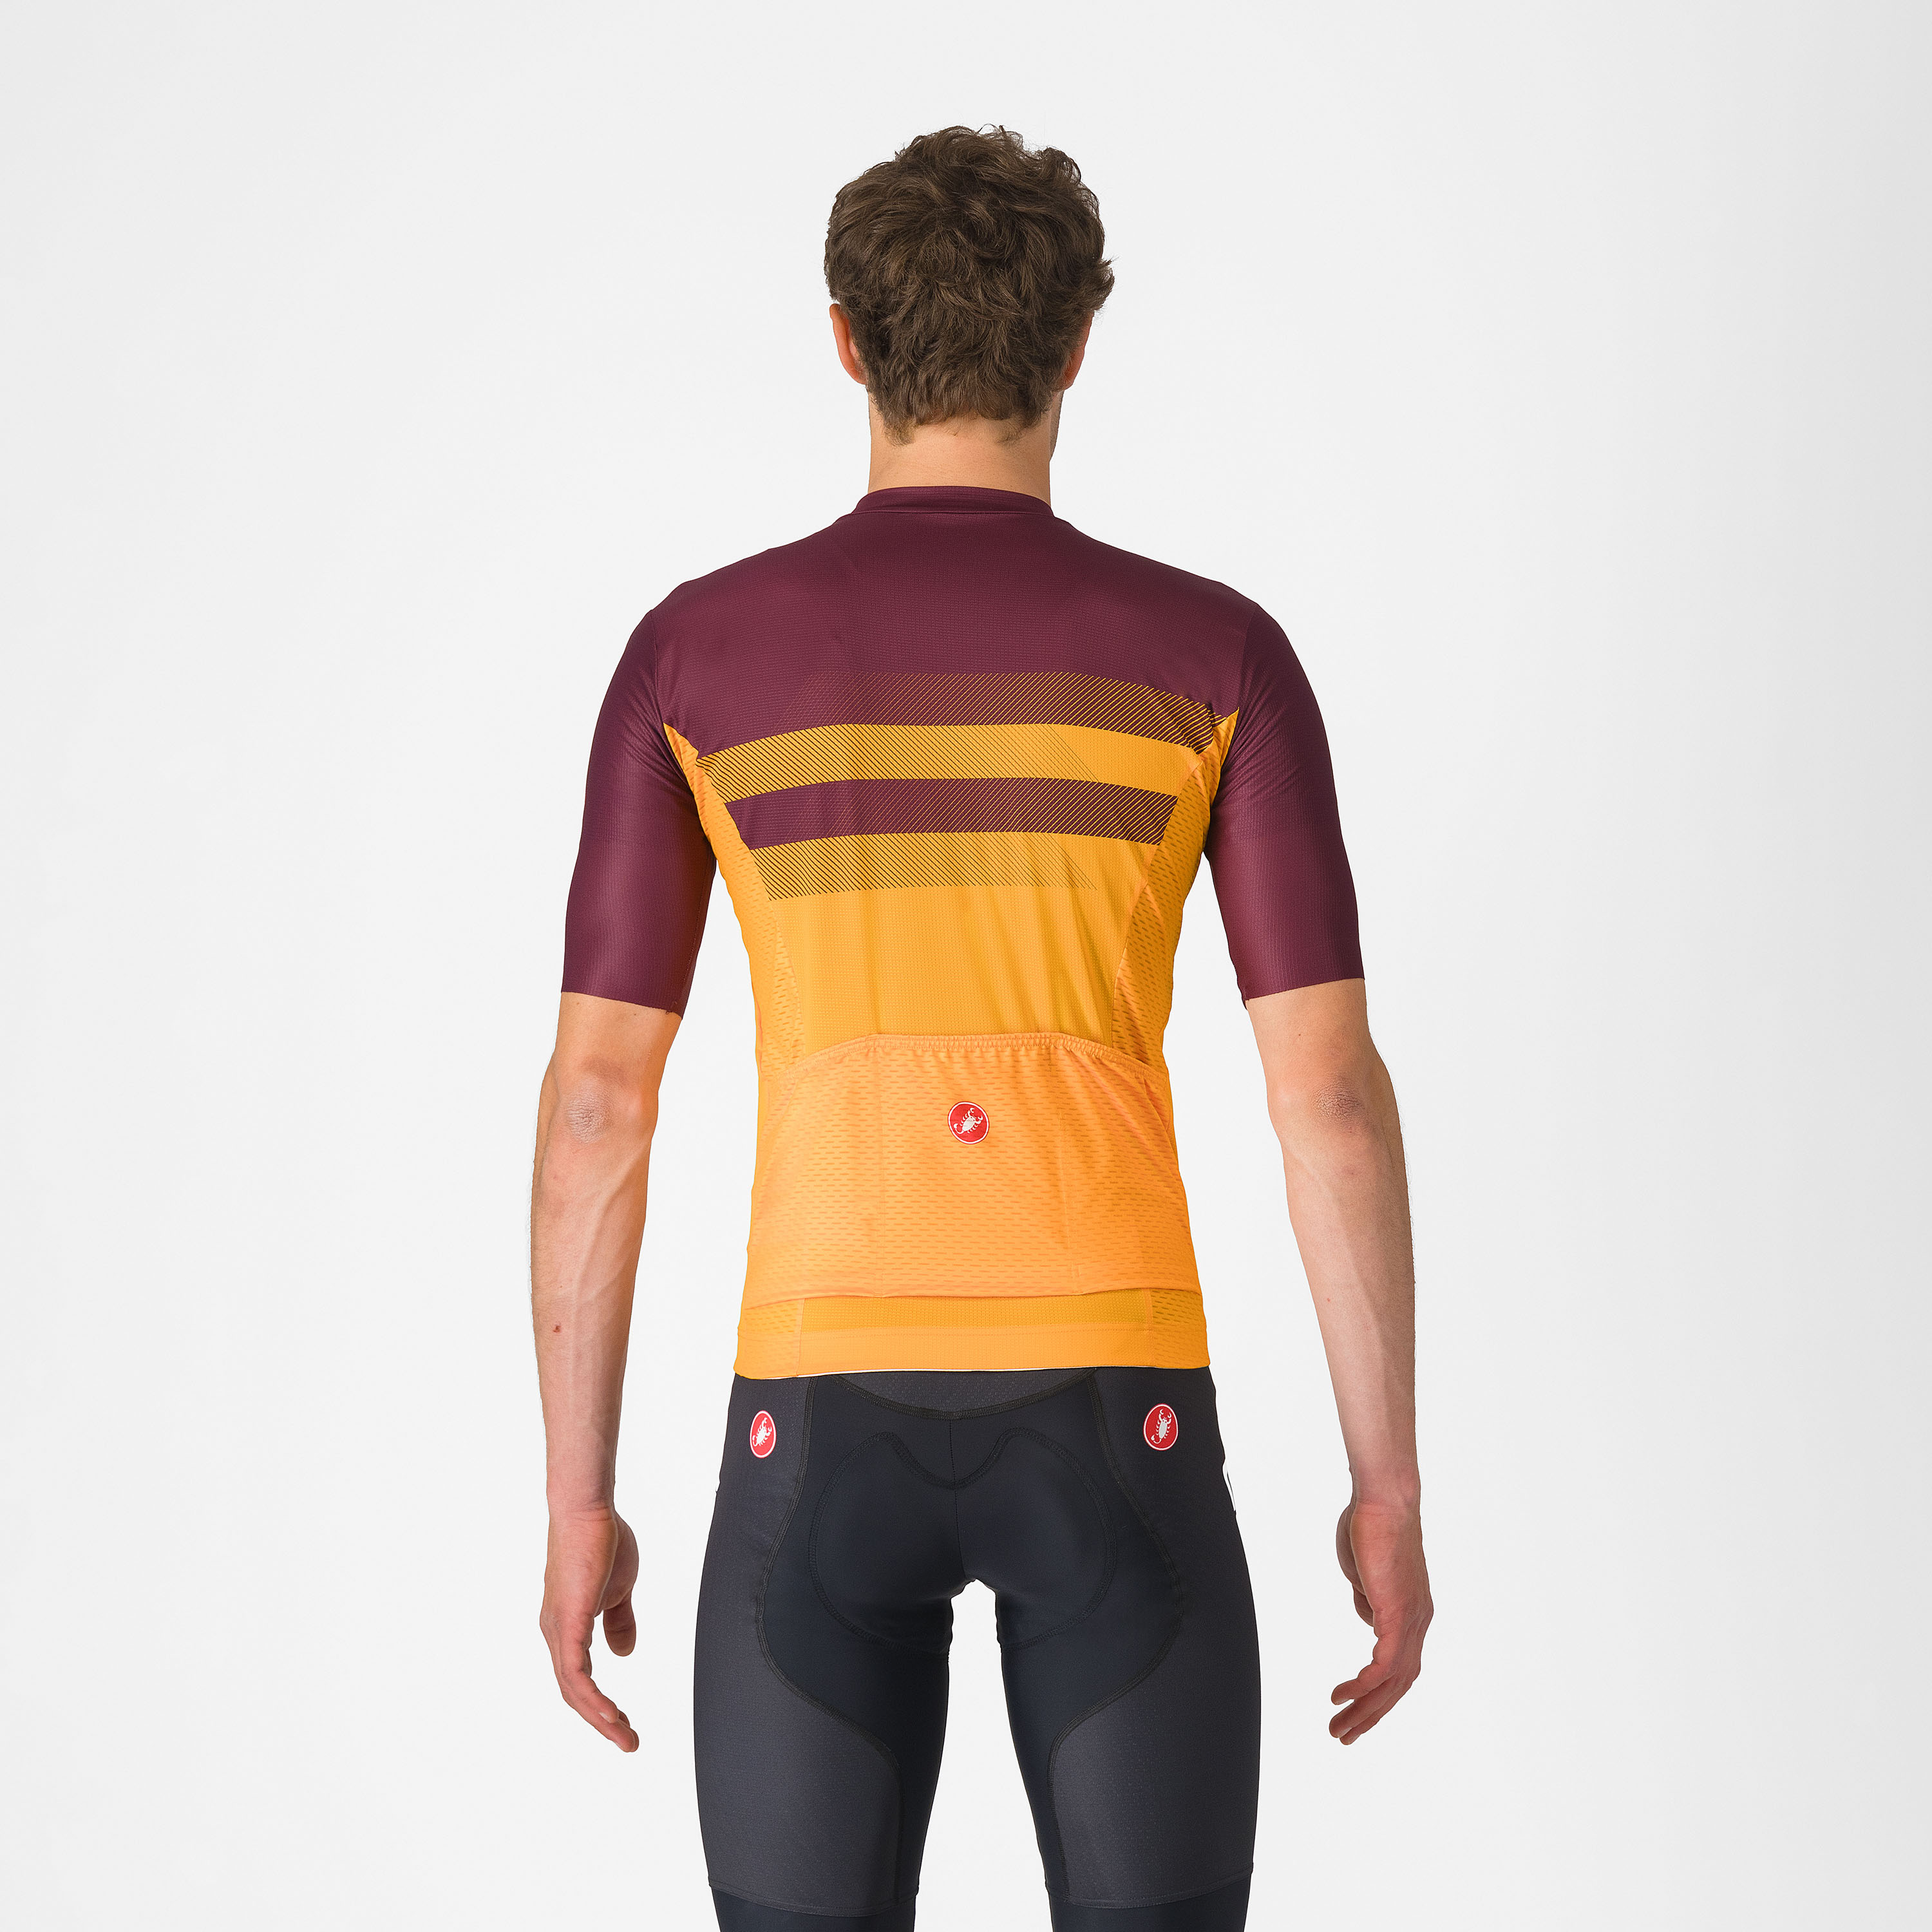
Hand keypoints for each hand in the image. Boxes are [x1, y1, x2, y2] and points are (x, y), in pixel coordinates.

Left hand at [540, 1507, 640, 1749]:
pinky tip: (609, 1713)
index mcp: (567, 1626)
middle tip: (629, 1742)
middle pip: (573, 1693)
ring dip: (599, 1717)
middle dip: (602, 1721)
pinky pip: (575, 1673)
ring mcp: (558, 1629)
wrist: (588, 1510)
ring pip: (573, 1690)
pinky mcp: (567, 1622)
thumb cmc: (602, 1540)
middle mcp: (556, 1633)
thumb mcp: (618, 1590)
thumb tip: (623, 1655)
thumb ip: (619, 1622)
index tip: (624, 1723)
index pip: (578, 1678)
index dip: (600, 1704)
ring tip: (625, 1737)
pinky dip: (591, 1697)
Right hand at [1330, 1495, 1431, 1743]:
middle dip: (1370, 1714)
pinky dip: (1364, 1684)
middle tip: (1343, 1735)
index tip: (1352, 1707)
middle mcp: (1418, 1623)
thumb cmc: (1371, 1526)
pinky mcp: (1396, 1614)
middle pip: (1398, 1685)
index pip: (1399, 1666)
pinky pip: (1384, 1663)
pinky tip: (1344, 1696)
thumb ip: (1367, 1598)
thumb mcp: (1364, 1572)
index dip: (1377, 1693)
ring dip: (1365, 1709)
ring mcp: (1410, 1620)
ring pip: (1392, 1682)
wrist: (1384, 1500)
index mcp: (1412, 1613)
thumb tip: (1368, 1615)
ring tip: (1338, 1727)